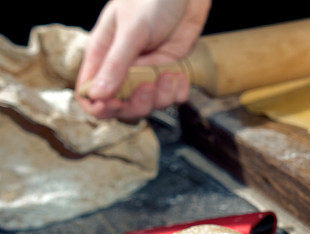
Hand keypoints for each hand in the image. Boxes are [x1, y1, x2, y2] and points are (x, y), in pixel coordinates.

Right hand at [77, 0, 210, 119]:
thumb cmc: (152, 0)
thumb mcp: (132, 30)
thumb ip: (116, 64)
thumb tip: (98, 96)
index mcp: (102, 56)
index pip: (90, 94)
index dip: (99, 107)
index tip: (114, 105)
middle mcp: (123, 68)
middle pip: (122, 107)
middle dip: (137, 105)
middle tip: (149, 89)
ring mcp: (148, 72)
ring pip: (150, 105)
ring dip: (162, 97)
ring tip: (170, 75)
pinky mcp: (170, 72)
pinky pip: (173, 97)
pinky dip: (179, 92)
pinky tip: (181, 76)